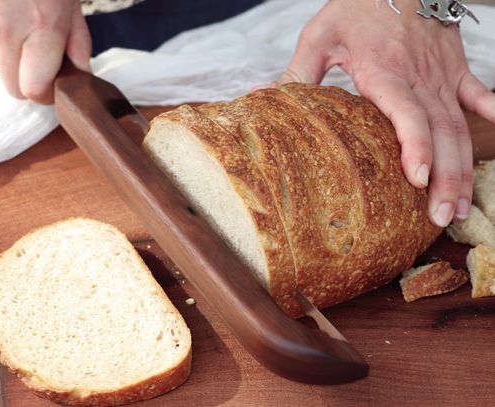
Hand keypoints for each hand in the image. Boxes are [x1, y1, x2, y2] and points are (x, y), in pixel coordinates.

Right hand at [0, 0, 91, 103]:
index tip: (54, 86)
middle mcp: (5, 29)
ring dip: (12, 57)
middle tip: (41, 60)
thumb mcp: (70, 1)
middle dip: (29, 80)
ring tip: (21, 25)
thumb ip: (77, 43)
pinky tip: (2, 13)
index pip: (34, 89)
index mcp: (41, 26)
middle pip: (13, 87)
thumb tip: (80, 75)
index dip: (46, 93)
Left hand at [276, 0, 494, 226]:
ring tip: (458, 206)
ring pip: (460, 125)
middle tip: (440, 218)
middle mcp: (419, 78)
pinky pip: (478, 94)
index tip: (418, 179)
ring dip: (462, 167)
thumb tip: (258, 96)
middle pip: (439, 132)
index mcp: (384, 71)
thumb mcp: (320, 35)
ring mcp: (441, 75)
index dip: (415, 145)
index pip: (405, 112)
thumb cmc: (357, 5)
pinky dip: (493, 115)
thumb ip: (296, 72)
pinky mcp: (455, 69)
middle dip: (444, 178)